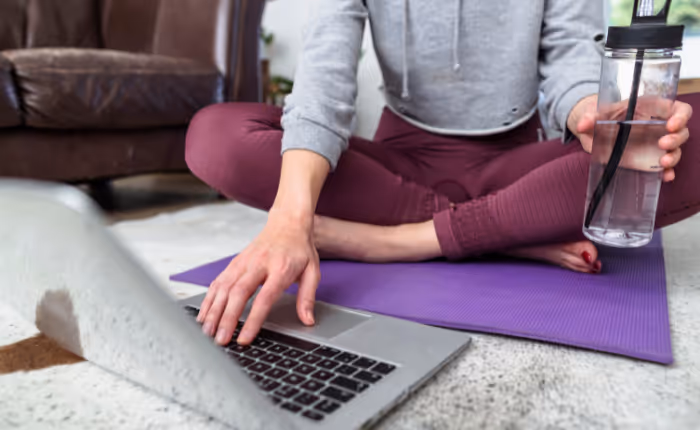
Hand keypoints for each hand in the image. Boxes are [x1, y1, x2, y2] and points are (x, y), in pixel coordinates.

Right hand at [197, 211, 319, 344]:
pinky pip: (218, 282)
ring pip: (224, 288)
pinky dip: (209, 300)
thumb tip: (308, 321)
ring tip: (209, 333)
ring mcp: (243, 262)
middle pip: (238, 293)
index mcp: (280, 268)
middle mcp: (258, 264)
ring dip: (214, 311)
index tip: (244, 338)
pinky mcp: (234, 263)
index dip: (253, 320)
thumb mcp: (312, 271)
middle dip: (227, 319)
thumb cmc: (299, 249)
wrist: (287, 223)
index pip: (264, 298)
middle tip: (221, 340)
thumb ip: (308, 297)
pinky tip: (205, 315)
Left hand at [569, 95, 692, 181]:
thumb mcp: (597, 114)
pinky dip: (667, 172)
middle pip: (681, 132)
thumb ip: (591, 117)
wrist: (594, 130)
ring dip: (673, 157)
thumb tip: (582, 124)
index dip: (681, 116)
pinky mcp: (650, 159)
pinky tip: (665, 177)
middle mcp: (659, 126)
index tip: (671, 124)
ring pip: (676, 149)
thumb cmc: (603, 116)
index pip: (679, 109)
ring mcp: (656, 144)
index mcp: (653, 109)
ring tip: (662, 162)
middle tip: (662, 143)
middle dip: (676, 138)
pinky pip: (664, 167)